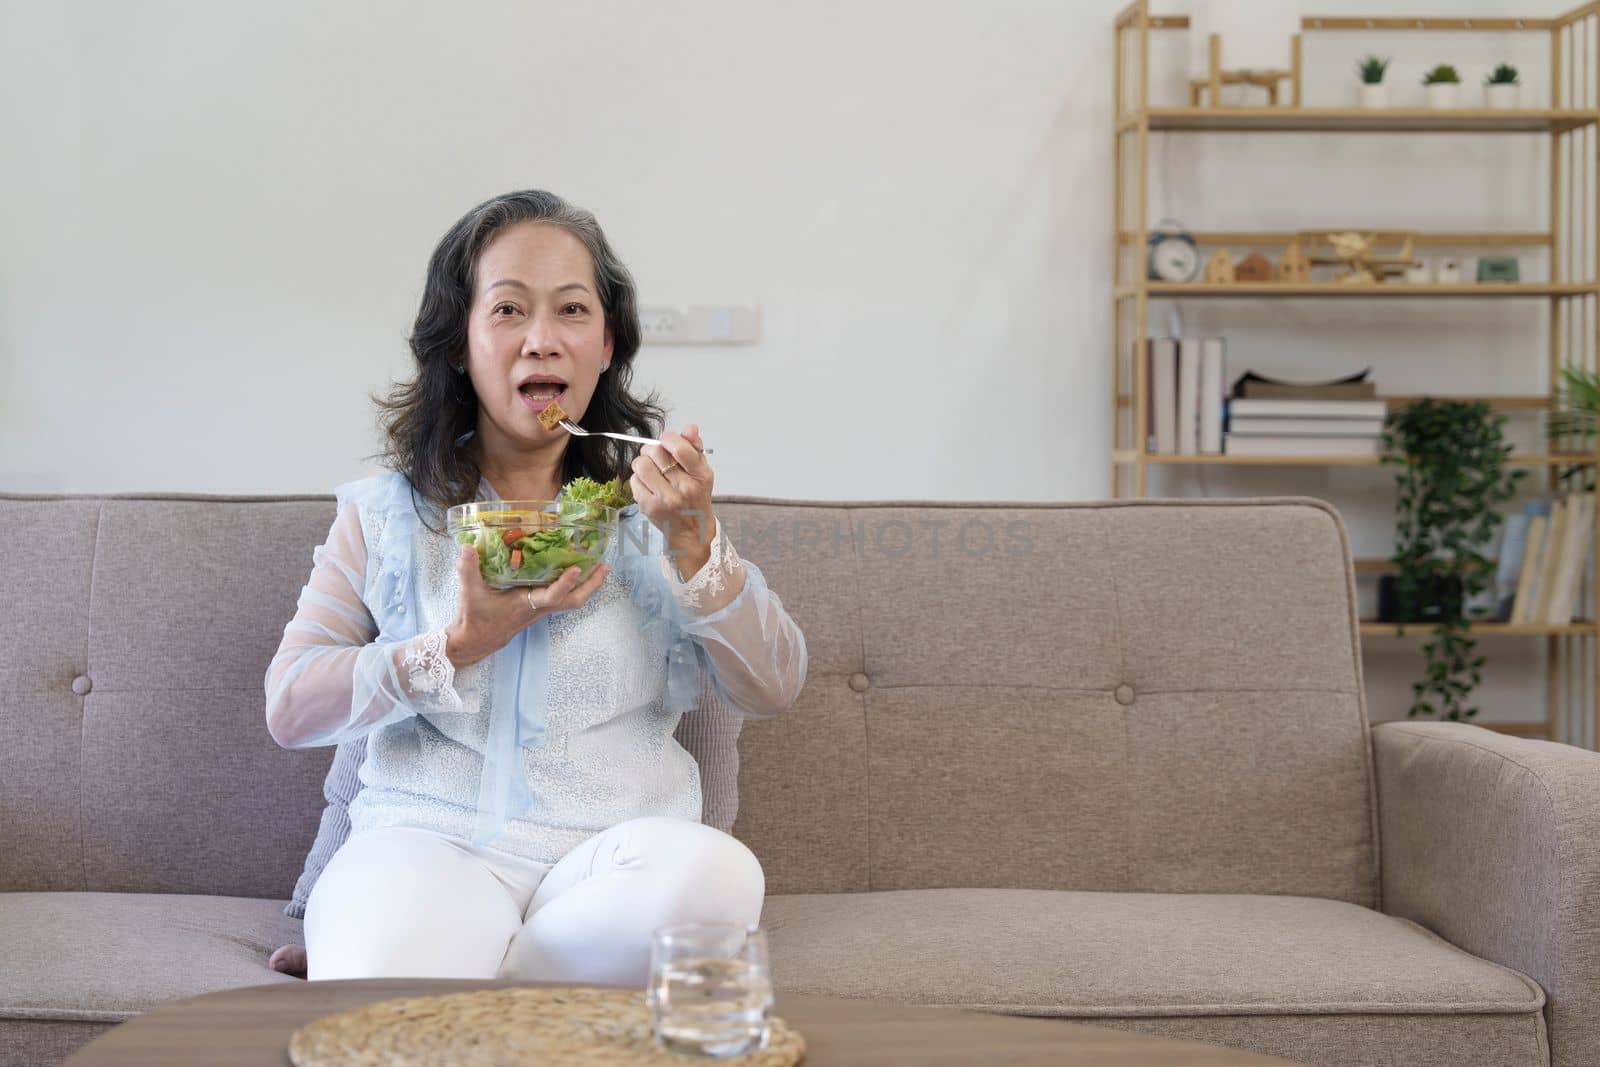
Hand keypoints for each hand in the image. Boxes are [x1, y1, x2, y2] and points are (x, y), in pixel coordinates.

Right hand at [444, 546, 609, 668]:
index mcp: (525, 605)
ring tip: (601, 567)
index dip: (565, 583)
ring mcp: (542, 610)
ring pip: (572, 600)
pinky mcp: (539, 608)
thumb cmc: (475, 618)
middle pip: (574, 601)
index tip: (577, 569)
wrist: (476, 640)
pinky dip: (575, 585)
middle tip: (605, 566)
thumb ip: (468, 569)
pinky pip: (564, 597)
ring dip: (588, 585)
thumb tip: (466, 547)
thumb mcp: (470, 593)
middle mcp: (539, 608)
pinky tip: (578, 571)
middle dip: (592, 585)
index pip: (551, 596)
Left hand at [631, 424, 714, 575]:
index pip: (679, 447)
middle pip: (656, 453)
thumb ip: (695, 448)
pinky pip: (634, 481)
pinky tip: (647, 483)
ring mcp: (666, 499)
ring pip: (641, 465)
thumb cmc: (696, 498)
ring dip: (642, 462)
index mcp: (700, 476)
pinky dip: (638, 478)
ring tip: (649, 468)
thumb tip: (690, 427)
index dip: (667, 438)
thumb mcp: (702, 472)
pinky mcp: (649, 507)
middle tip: (655, 455)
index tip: (666, 440)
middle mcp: (684, 488)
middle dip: (652, 450)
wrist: (692, 532)